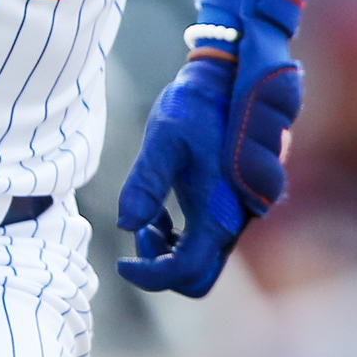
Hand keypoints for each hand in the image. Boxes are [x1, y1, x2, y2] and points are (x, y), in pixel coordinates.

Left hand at [115, 24, 303, 296]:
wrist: (227, 80)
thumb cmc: (194, 106)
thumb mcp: (163, 140)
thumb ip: (146, 183)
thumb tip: (127, 225)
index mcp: (219, 213)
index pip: (185, 272)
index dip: (151, 276)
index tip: (120, 263)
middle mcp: (234, 221)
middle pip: (198, 276)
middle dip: (161, 265)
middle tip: (139, 230)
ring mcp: (235, 214)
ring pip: (201, 257)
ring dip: (169, 247)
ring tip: (148, 215)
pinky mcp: (230, 203)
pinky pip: (205, 238)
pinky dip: (179, 233)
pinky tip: (160, 208)